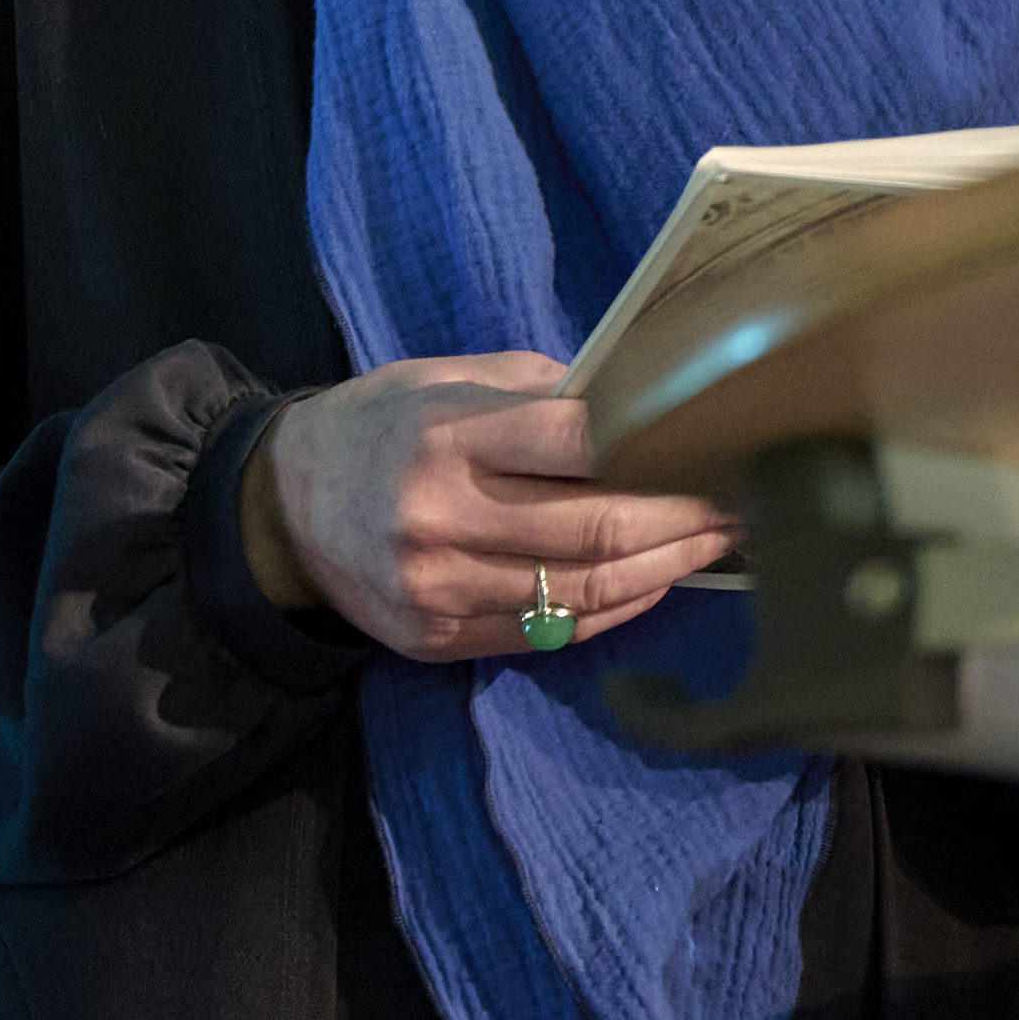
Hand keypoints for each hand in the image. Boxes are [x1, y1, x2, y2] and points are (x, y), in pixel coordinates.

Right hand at [242, 352, 734, 664]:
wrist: (281, 509)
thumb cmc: (379, 426)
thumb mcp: (441, 380)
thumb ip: (534, 392)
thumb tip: (635, 401)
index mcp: (447, 435)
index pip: (577, 442)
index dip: (659, 449)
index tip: (713, 446)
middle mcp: (443, 516)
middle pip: (597, 528)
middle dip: (683, 518)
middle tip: (737, 504)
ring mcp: (442, 588)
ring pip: (586, 590)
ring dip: (665, 569)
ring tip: (711, 545)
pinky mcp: (441, 639)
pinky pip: (553, 631)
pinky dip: (615, 607)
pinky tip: (650, 581)